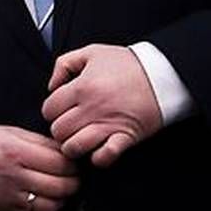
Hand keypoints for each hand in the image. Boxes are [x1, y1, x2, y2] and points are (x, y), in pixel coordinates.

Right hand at [0, 124, 78, 210]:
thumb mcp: (10, 132)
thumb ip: (39, 141)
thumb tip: (63, 150)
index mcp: (17, 152)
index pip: (60, 163)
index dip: (73, 163)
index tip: (73, 160)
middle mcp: (16, 176)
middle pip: (61, 186)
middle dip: (73, 182)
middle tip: (73, 175)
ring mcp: (13, 196)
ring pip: (53, 206)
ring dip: (63, 198)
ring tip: (61, 187)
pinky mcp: (9, 210)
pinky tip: (47, 199)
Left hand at [41, 44, 162, 166]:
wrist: (161, 74)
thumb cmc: (126, 64)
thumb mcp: (91, 52)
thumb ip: (64, 64)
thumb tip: (51, 86)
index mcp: (81, 87)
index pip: (49, 110)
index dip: (51, 112)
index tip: (59, 111)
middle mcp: (92, 108)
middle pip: (58, 131)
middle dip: (60, 131)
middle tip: (69, 126)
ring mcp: (109, 124)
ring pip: (74, 147)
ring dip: (73, 147)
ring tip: (79, 140)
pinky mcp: (126, 137)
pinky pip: (104, 157)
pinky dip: (98, 158)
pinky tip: (98, 149)